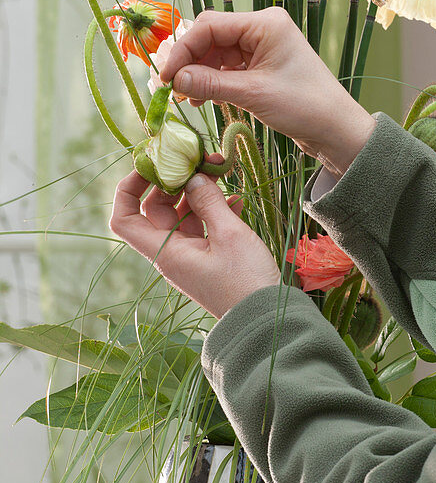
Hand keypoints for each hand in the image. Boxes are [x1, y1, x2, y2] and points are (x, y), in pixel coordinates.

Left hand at [110, 169, 280, 318]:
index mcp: (165, 251)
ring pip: (182, 215)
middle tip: (199, 162)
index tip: (153, 165)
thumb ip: (208, 202)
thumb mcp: (229, 235)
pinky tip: (235, 199)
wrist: (265, 320)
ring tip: (220, 174)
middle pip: (156, 209)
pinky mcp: (209, 259)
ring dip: (198, 193)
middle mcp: (171, 254)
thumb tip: (193, 177)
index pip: (124, 217)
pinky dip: (214, 209)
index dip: (130, 187)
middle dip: (174, 182)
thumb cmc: (245, 281)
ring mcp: (190, 256)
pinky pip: (202, 227)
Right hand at [160, 8, 376, 175]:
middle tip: (171, 88)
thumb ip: (211, 84)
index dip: (183, 50)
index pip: (210, 25)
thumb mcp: (253, 94)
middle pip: (210, 36)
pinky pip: (228, 68)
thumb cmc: (304, 106)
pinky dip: (213, 81)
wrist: (336, 130)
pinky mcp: (262, 67)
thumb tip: (174, 80)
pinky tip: (202, 99)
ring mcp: (262, 48)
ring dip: (199, 74)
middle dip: (189, 61)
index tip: (166, 77)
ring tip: (187, 98)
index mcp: (265, 23)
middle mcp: (262, 29)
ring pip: (216, 53)